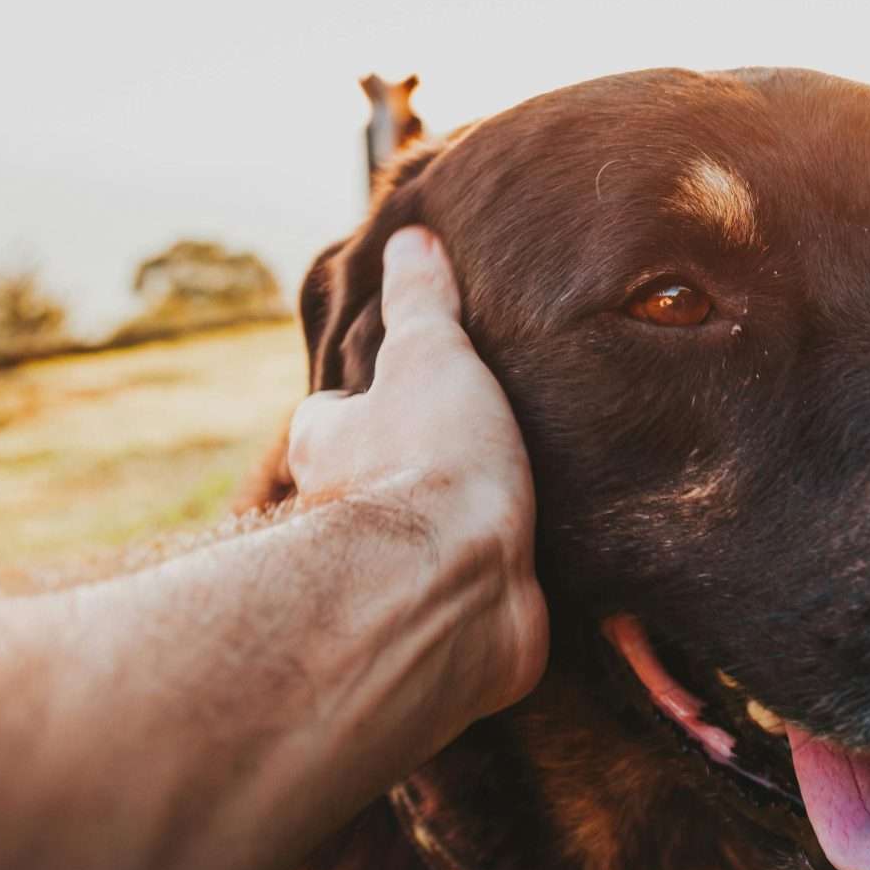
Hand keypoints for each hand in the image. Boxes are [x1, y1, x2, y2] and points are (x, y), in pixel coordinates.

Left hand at [282, 226, 547, 716]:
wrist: (456, 588)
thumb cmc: (430, 464)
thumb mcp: (430, 355)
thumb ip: (422, 301)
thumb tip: (411, 237)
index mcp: (328, 447)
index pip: (331, 415)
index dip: (364, 401)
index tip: (406, 389)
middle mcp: (344, 521)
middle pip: (368, 485)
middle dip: (408, 474)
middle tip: (469, 451)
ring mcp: (397, 581)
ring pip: (419, 549)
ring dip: (455, 537)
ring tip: (520, 508)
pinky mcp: (448, 632)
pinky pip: (473, 603)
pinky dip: (497, 592)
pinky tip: (540, 575)